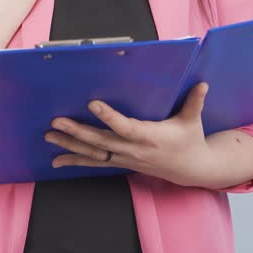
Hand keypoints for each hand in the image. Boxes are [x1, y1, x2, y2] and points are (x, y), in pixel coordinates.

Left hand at [43, 82, 215, 187]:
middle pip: (101, 141)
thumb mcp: (193, 121)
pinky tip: (57, 160)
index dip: (109, 117)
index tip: (93, 104)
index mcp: (150, 136)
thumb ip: (194, 102)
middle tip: (57, 122)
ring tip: (50, 136)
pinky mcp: (120, 163)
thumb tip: (202, 83)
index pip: (125, 126)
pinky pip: (95, 163)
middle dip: (77, 132)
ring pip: (93, 153)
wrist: (190, 169)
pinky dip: (75, 161)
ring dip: (70, 146)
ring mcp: (125, 158)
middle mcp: (134, 149)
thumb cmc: (190, 141)